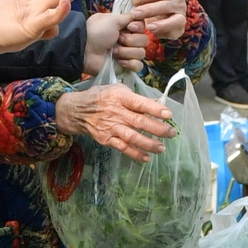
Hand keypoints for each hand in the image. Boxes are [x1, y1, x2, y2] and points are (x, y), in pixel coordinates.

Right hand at [54, 82, 175, 162]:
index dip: (155, 109)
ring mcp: (111, 127)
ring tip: (162, 147)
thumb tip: (156, 104)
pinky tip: (147, 157)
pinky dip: (135, 154)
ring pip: (133, 137)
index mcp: (119, 97)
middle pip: (139, 122)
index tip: (168, 114)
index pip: (140, 103)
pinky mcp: (107, 139)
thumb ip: (135, 97)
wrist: (77, 111)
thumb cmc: (100, 97)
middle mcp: (116, 112)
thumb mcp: (116, 89)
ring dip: (149, 144)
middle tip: (171, 133)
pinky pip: (123, 148)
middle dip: (158, 129)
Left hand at [82, 10, 148, 72]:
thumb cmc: (96, 32)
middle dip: (131, 40)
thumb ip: (128, 17)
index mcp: (125, 27)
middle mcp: (128, 39)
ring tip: (113, 51)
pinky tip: (119, 62)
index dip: (139, 27)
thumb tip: (138, 14)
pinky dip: (130, 63)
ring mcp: (127, 53)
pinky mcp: (126, 66)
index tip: (130, 27)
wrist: (85, 50)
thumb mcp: (112, 19)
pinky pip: (138, 66)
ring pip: (141, 53)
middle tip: (117, 39)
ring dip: (126, 51)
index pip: (143, 26)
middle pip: (144, 40)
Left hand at [125, 0, 188, 42]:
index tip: (134, 0)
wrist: (161, 14)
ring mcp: (181, 17)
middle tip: (135, 14)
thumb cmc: (152, 0)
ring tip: (148, 27)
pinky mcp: (179, 30)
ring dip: (161, 24)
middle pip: (166, 6)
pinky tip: (152, 32)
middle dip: (149, 10)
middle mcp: (179, 3)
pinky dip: (162, 32)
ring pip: (175, 20)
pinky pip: (173, 32)